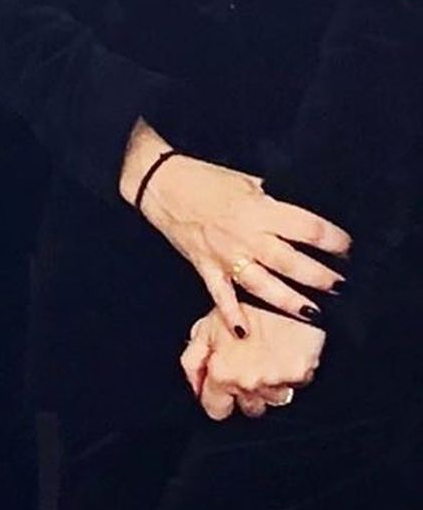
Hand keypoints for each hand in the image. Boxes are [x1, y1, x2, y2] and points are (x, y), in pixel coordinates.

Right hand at [132, 144, 348, 330]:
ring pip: (263, 285)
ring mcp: (225, 254)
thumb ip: (273, 200)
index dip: (332, 239)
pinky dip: (231, 314)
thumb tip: (301, 214)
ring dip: (290, 301)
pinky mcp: (206, 266)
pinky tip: (244, 331)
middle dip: (320, 277)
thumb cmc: (206, 178)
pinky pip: (221, 295)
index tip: (347, 247)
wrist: (162, 183)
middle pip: (291, 261)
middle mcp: (246, 234)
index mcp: (259, 208)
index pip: (306, 228)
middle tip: (340, 286)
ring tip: (314, 313)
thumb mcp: (247, 180)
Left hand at [181, 304, 324, 420]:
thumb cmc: (243, 303)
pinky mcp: (302, 375)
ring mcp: (276, 381)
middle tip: (249, 365)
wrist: (282, 286)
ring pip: (275, 399)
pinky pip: (296, 384)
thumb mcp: (208, 325)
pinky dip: (292, 372)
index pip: (216, 409)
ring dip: (272, 384)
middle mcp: (249, 382)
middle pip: (249, 409)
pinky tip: (286, 350)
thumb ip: (194, 360)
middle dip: (248, 393)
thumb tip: (193, 386)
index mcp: (222, 373)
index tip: (222, 393)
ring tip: (269, 354)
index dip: (218, 401)